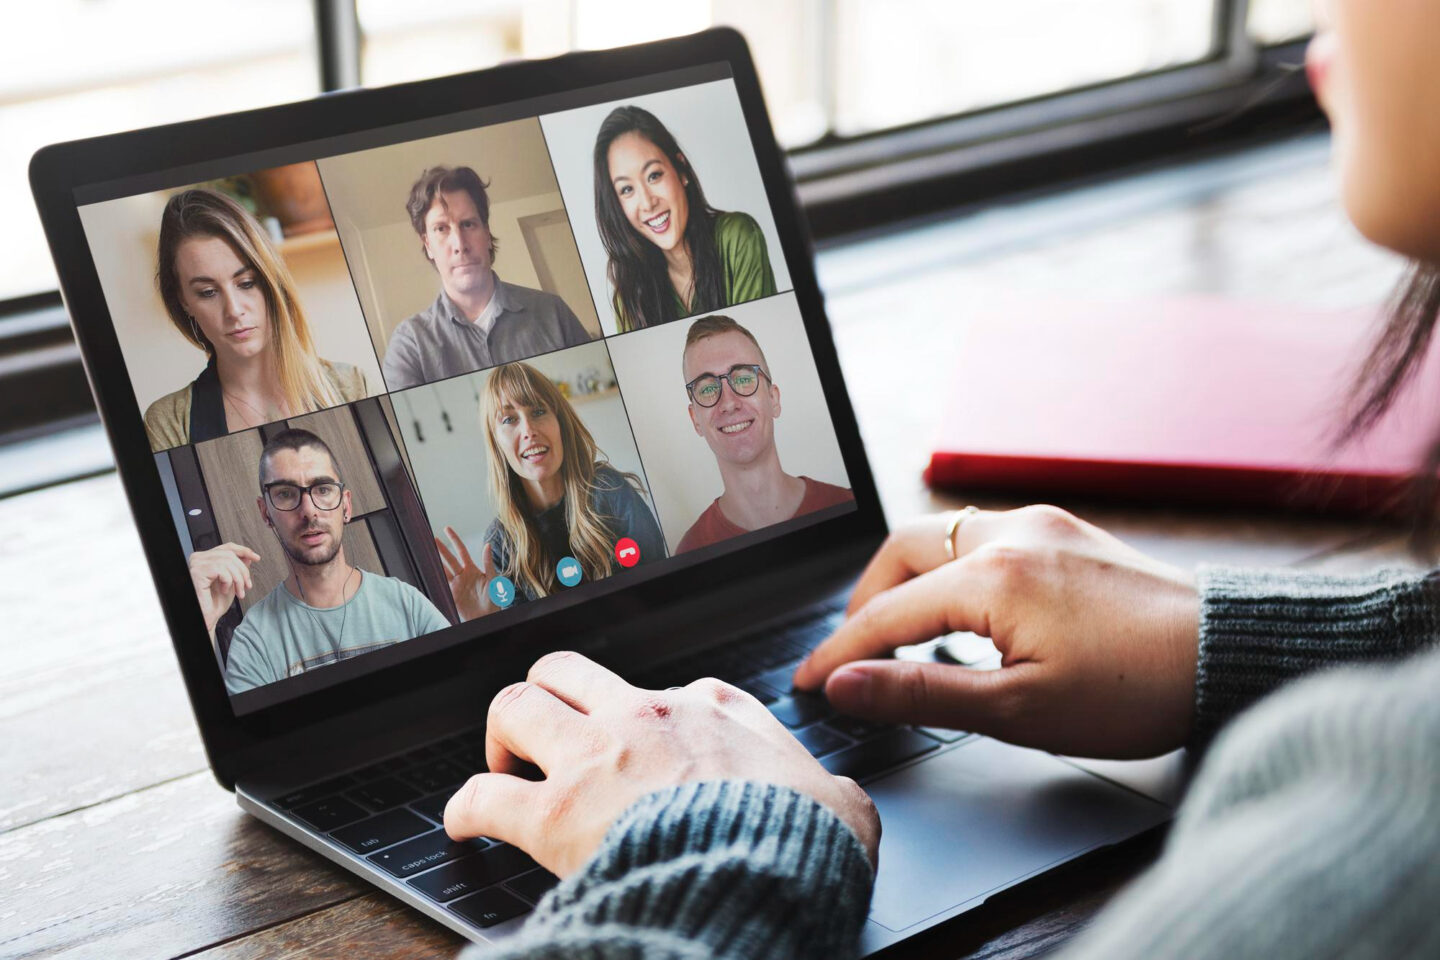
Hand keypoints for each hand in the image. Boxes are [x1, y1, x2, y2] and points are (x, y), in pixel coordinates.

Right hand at [188, 542, 259, 635]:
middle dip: (243, 571)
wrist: (208, 617)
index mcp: (205, 558)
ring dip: (238, 579)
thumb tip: (248, 556)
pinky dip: (228, 581)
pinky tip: (224, 590)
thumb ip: (237, 567)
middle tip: (247, 585)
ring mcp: (196, 564)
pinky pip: (221, 570)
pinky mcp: (197, 572)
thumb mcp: (232, 581)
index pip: (227, 547)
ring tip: (238, 591)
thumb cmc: (216, 602)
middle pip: (230, 555)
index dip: (243, 551)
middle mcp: (198, 558)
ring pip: (228, 562)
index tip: (256, 558)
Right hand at [436, 526, 498, 620]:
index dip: (454, 539)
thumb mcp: (493, 579)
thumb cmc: (493, 598)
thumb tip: (487, 545)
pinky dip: (435, 577)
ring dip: (436, 561)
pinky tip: (429, 569)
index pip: (461, 551)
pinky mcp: (451, 594)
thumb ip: (488, 563)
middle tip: (432, 538)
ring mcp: (456, 584)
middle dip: (441, 548)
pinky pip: (441, 584)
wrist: (487, 616)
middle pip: (449, 558)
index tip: (447, 529)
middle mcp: (462, 575)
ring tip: (426, 551)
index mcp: (472, 569)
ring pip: (443, 569)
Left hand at [444, 651, 879, 876]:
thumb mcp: (840, 803)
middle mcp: (645, 716)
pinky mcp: (556, 811)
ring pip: (516, 704)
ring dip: (501, 733)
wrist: (768, 873)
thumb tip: (842, 804)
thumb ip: (831, 792)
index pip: (661, 691)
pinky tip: (463, 822)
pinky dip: (465, 807)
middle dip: (548, 694)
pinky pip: (484, 795)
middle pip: (567, 670)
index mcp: (713, 709)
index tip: (639, 748)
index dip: (642, 719)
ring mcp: (595, 757)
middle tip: (546, 734)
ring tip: (502, 762)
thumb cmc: (804, 840)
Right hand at [793, 506, 1199, 758]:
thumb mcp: (1019, 710)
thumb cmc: (1136, 690)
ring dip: (908, 579)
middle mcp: (1011, 532)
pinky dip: (950, 569)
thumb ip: (922, 692)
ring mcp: (1041, 525)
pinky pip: (982, 536)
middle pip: (903, 551)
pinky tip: (962, 609)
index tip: (809, 682)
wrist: (1228, 654)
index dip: (841, 652)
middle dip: (866, 600)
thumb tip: (847, 686)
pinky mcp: (1065, 531)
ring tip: (900, 633)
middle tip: (852, 652)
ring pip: (941, 535)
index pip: (887, 613)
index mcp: (993, 576)